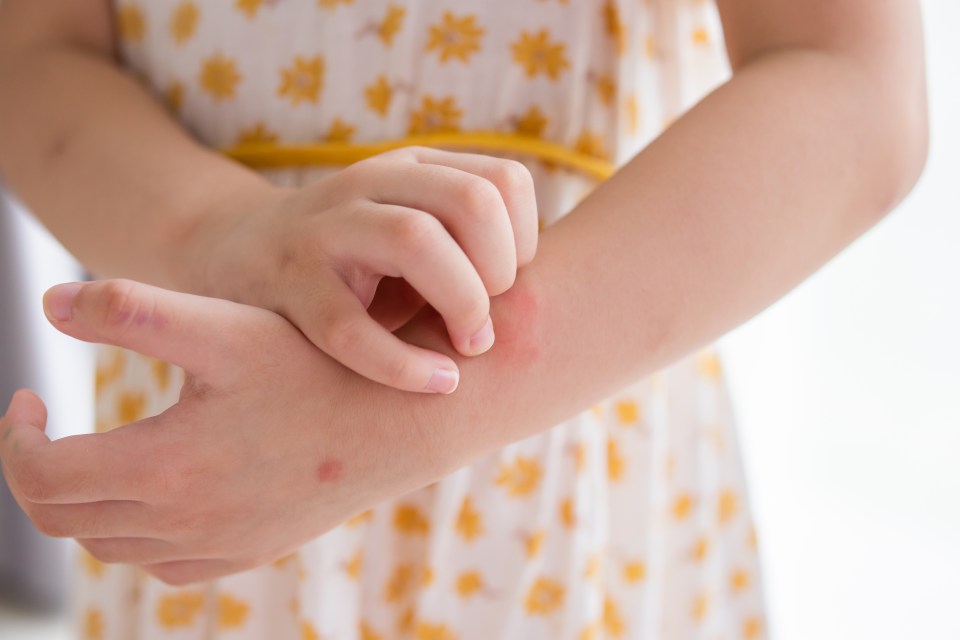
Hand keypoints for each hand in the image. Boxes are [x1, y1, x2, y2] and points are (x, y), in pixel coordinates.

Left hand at [0, 279, 458, 584]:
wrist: (398, 422)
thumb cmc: (316, 368)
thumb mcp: (226, 329)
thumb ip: (134, 311)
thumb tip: (48, 302)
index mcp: (166, 467)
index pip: (42, 475)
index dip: (17, 436)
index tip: (30, 397)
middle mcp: (185, 523)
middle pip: (65, 517)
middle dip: (39, 469)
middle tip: (49, 426)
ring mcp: (218, 547)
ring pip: (111, 543)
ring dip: (84, 501)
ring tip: (97, 451)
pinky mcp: (247, 554)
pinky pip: (163, 564)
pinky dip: (136, 534)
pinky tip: (155, 493)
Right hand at [190, 146, 537, 393]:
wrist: (237, 253)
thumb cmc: (354, 260)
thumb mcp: (412, 228)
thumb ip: (469, 244)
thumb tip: (555, 297)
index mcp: (413, 167)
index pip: (505, 180)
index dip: (525, 239)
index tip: (506, 282)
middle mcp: (371, 183)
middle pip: (471, 201)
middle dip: (499, 270)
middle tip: (485, 321)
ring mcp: (326, 230)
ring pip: (415, 240)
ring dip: (461, 302)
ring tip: (467, 346)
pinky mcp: (289, 286)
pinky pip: (352, 328)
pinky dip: (404, 365)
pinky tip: (436, 382)